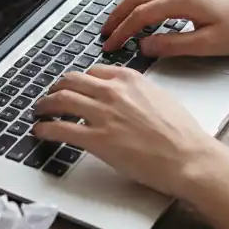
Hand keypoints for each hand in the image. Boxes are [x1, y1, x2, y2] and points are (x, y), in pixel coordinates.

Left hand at [34, 65, 228, 228]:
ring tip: (40, 112)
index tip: (73, 87)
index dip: (78, 81)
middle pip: (71, 81)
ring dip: (45, 105)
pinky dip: (45, 128)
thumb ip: (138, 93)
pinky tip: (40, 131)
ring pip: (60, 100)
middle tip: (49, 97)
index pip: (92, 72)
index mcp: (129, 79)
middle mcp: (113, 92)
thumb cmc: (181, 134)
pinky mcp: (97, 140)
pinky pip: (60, 129)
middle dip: (55, 88)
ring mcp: (103, 115)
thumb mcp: (161, 98)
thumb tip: (126, 97)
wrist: (188, 157)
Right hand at [101, 0, 228, 56]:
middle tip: (104, 31)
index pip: (141, 15)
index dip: (122, 31)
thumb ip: (173, 45)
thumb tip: (145, 46)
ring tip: (118, 21)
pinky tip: (144, 10)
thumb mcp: (208, 44)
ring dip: (129, 4)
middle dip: (117, 14)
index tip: (110, 45)